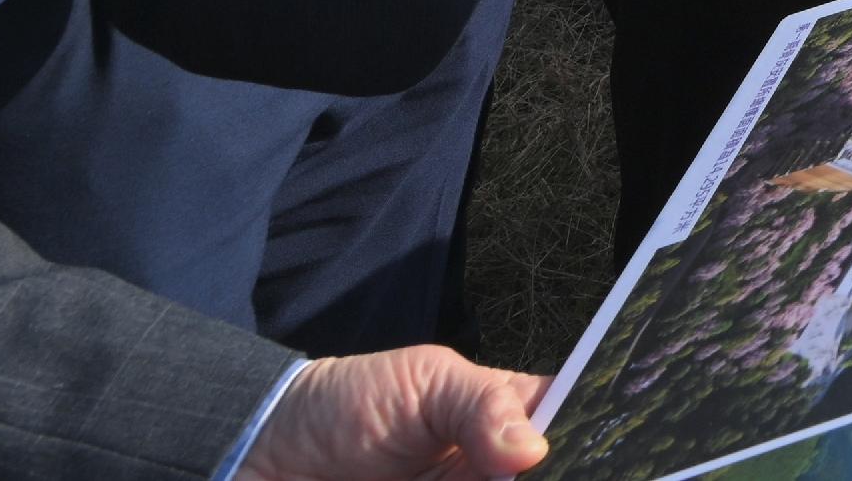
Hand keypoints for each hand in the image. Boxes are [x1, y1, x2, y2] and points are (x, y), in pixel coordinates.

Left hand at [239, 349, 546, 479]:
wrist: (263, 458)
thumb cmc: (347, 404)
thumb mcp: (423, 381)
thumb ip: (482, 405)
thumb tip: (532, 450)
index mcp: (509, 422)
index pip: (572, 428)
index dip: (587, 438)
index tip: (576, 452)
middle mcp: (495, 475)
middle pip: (552, 474)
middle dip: (554, 474)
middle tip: (494, 474)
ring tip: (464, 480)